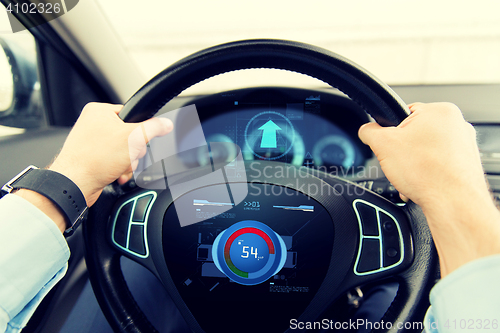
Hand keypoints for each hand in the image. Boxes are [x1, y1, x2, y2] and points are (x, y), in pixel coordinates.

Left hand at [49, 103, 172, 206]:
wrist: (75, 184)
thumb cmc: (93, 159)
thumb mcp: (133, 138)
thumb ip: (154, 128)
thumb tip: (165, 123)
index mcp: (99, 111)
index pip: (131, 114)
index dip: (139, 129)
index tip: (139, 138)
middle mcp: (93, 124)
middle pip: (130, 135)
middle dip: (133, 151)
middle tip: (127, 155)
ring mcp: (91, 142)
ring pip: (124, 150)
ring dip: (127, 162)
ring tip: (119, 167)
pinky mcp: (92, 158)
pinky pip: (115, 160)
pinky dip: (119, 169)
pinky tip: (115, 174)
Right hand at [358, 102, 499, 276]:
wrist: (452, 202)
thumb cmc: (428, 173)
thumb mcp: (383, 145)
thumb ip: (369, 131)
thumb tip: (366, 130)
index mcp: (440, 110)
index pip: (404, 113)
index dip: (391, 132)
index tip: (390, 145)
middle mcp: (458, 124)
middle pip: (416, 133)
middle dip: (404, 150)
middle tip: (401, 163)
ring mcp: (465, 144)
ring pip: (427, 150)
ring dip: (415, 163)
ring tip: (413, 175)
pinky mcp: (466, 163)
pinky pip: (439, 163)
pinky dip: (428, 172)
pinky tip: (423, 182)